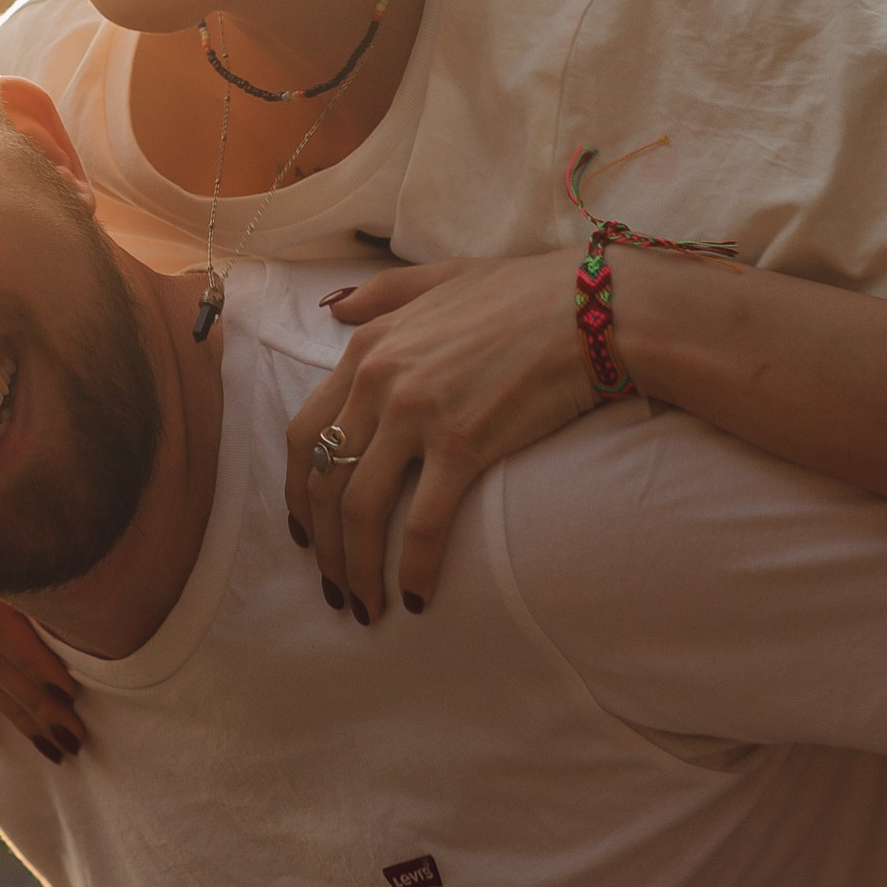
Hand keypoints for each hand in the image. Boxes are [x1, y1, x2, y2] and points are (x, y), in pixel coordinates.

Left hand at [285, 253, 590, 622]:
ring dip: (356, 570)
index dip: (296, 492)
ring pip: (360, 510)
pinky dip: (414, 570)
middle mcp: (379, 381)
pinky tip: (417, 600)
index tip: (306, 533)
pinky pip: (423, 525)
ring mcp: (418, 414)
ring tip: (366, 609)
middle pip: (322, 480)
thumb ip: (382, 295)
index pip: (304, 432)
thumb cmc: (525, 293)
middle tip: (334, 588)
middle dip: (322, 546)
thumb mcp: (440, 277)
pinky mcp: (463, 444)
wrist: (590, 307)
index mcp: (368, 348)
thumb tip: (333, 309)